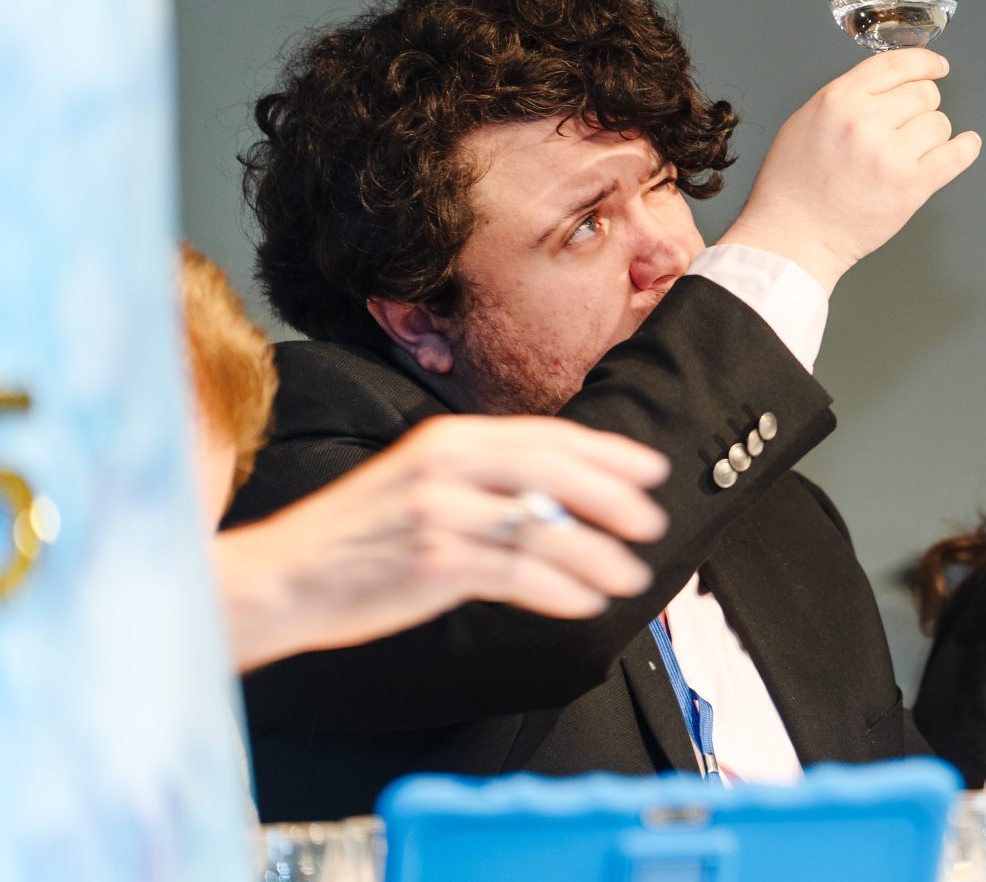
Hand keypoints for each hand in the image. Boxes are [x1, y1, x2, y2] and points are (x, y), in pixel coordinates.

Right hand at [215, 415, 668, 671]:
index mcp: (448, 439)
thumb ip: (485, 479)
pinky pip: (519, 573)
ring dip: (598, 554)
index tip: (650, 470)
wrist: (282, 576)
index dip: (607, 453)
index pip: (547, 435)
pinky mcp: (434, 563)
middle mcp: (447, 465)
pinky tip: (583, 601)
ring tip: (628, 575)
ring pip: (544, 526)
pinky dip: (560, 589)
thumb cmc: (358, 538)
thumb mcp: (421, 483)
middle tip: (651, 523)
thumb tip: (568, 497)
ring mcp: (440, 513)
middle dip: (614, 499)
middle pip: (555, 471)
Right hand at [717, 48, 980, 293]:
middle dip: (920, 107)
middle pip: (923, 94)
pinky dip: (965, 149)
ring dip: (930, 135)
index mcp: (839, 100)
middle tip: (905, 126)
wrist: (792, 235)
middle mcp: (866, 122)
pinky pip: (955, 156)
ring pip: (940, 124)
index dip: (924, 62)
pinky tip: (965, 145)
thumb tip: (891, 83)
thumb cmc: (793, 183)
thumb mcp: (808, 119)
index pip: (897, 64)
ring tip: (906, 152)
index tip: (937, 67)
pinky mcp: (910, 188)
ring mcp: (890, 156)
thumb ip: (849, 96)